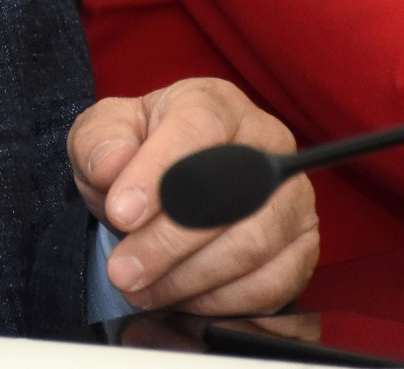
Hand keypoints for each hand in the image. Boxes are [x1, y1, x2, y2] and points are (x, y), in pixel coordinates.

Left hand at [69, 78, 319, 313]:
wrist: (161, 187)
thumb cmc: (136, 152)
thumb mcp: (102, 134)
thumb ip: (101, 142)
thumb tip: (112, 165)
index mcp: (214, 103)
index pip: (198, 128)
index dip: (159, 172)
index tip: (121, 213)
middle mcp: (266, 144)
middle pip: (230, 194)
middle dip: (168, 241)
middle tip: (124, 269)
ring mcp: (292, 196)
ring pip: (252, 244)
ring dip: (189, 276)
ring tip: (141, 287)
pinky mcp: (302, 246)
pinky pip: (272, 283)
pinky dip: (221, 300)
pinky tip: (179, 298)